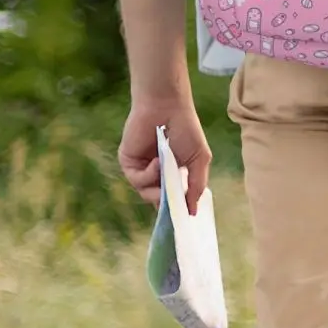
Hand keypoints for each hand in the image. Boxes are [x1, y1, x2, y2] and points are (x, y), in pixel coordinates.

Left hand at [119, 98, 210, 216]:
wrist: (167, 107)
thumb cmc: (187, 129)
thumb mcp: (199, 159)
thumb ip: (197, 186)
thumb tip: (193, 211)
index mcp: (173, 173)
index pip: (173, 198)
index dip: (176, 209)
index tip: (183, 220)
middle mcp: (156, 174)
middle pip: (158, 200)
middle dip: (167, 203)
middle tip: (174, 204)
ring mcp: (142, 169)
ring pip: (146, 193)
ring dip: (158, 186)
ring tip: (167, 170)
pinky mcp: (128, 163)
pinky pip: (137, 180)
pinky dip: (149, 175)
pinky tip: (157, 161)